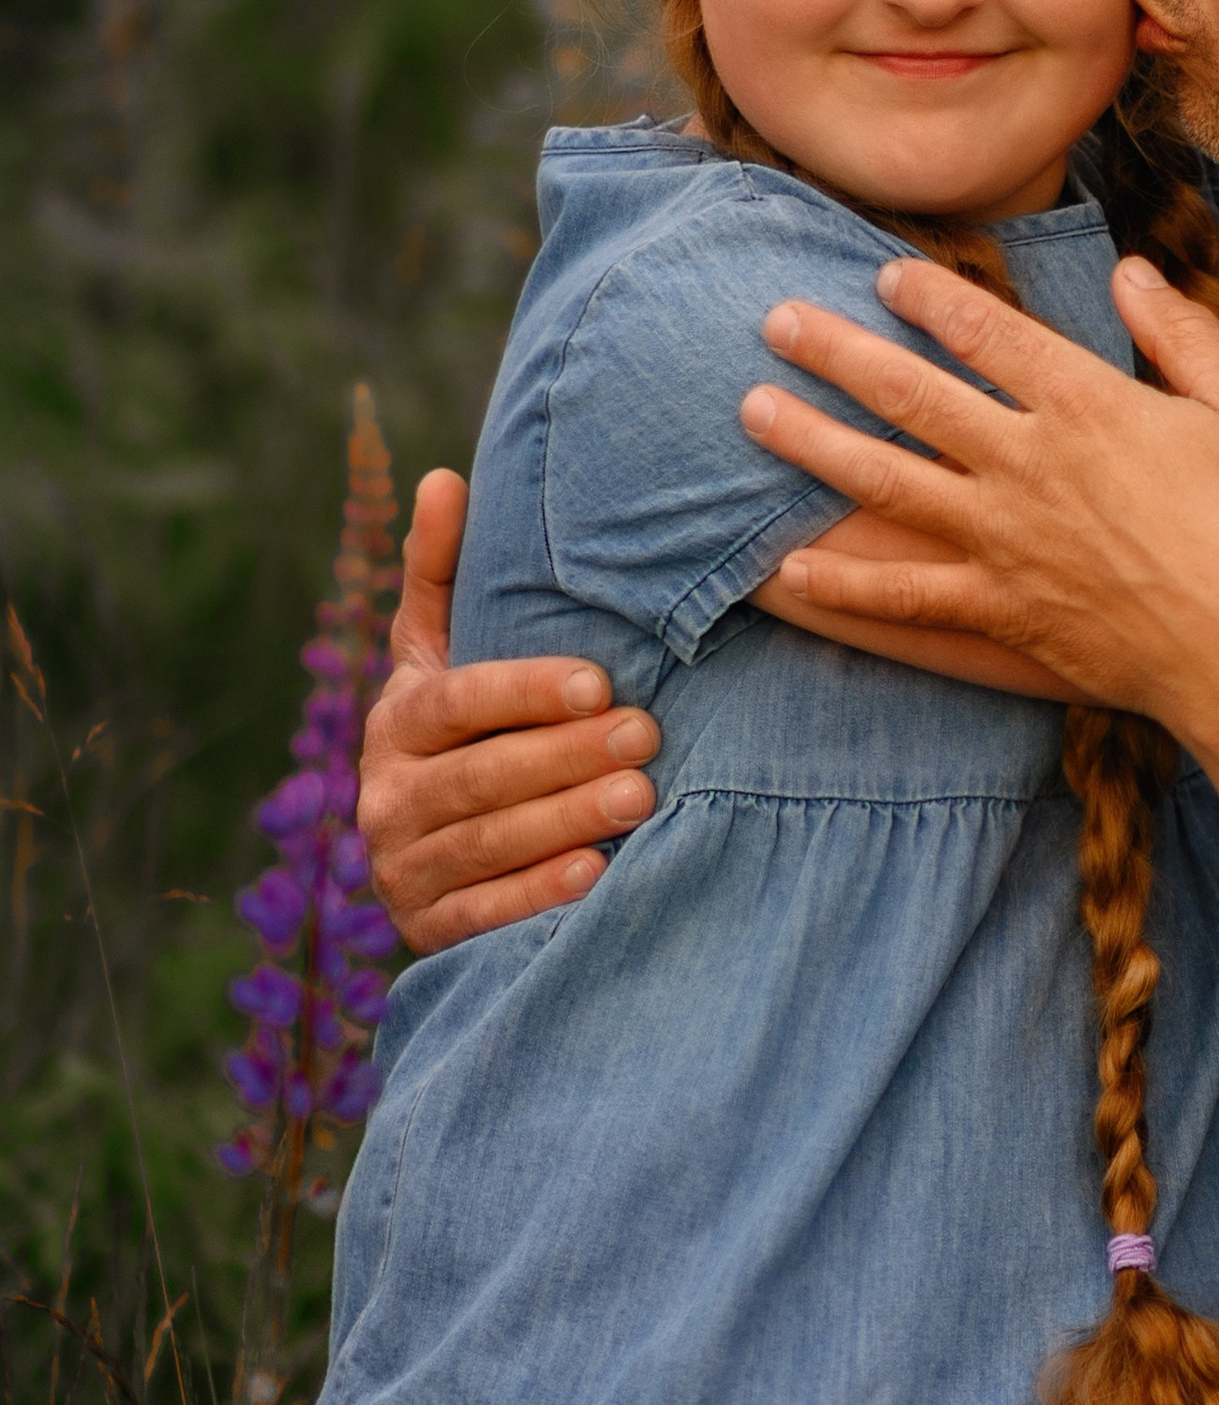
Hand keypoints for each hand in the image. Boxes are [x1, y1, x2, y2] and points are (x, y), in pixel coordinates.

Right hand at [358, 469, 661, 953]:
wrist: (425, 853)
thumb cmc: (459, 730)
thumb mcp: (440, 654)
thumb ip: (440, 574)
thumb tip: (443, 477)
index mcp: (398, 720)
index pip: (458, 701)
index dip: (525, 690)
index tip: (599, 680)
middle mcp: (386, 794)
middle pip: (479, 774)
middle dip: (565, 756)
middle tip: (646, 735)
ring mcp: (401, 865)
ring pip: (486, 841)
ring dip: (565, 819)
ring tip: (641, 799)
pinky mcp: (425, 928)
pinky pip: (482, 914)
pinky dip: (537, 895)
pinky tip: (597, 876)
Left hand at [740, 257, 1218, 739]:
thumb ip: (1181, 332)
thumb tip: (1131, 271)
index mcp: (1087, 403)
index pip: (987, 333)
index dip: (931, 298)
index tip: (885, 276)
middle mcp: (1028, 463)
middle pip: (911, 393)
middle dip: (837, 350)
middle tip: (776, 322)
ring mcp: (1005, 540)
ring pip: (886, 480)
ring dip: (813, 442)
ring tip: (754, 412)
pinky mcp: (1001, 611)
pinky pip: (906, 595)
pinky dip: (846, 586)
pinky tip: (790, 572)